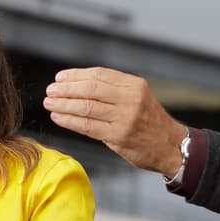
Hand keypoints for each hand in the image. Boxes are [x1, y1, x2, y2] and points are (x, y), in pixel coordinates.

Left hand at [44, 67, 187, 174]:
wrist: (170, 146)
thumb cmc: (149, 122)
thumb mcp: (138, 97)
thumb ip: (114, 90)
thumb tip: (77, 84)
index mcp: (134, 85)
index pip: (99, 75)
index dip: (76, 75)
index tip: (60, 78)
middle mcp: (130, 99)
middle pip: (90, 89)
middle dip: (66, 89)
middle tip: (50, 91)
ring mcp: (125, 118)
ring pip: (86, 107)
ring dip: (63, 104)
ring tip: (49, 103)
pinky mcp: (118, 136)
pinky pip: (87, 126)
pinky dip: (69, 121)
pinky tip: (58, 117)